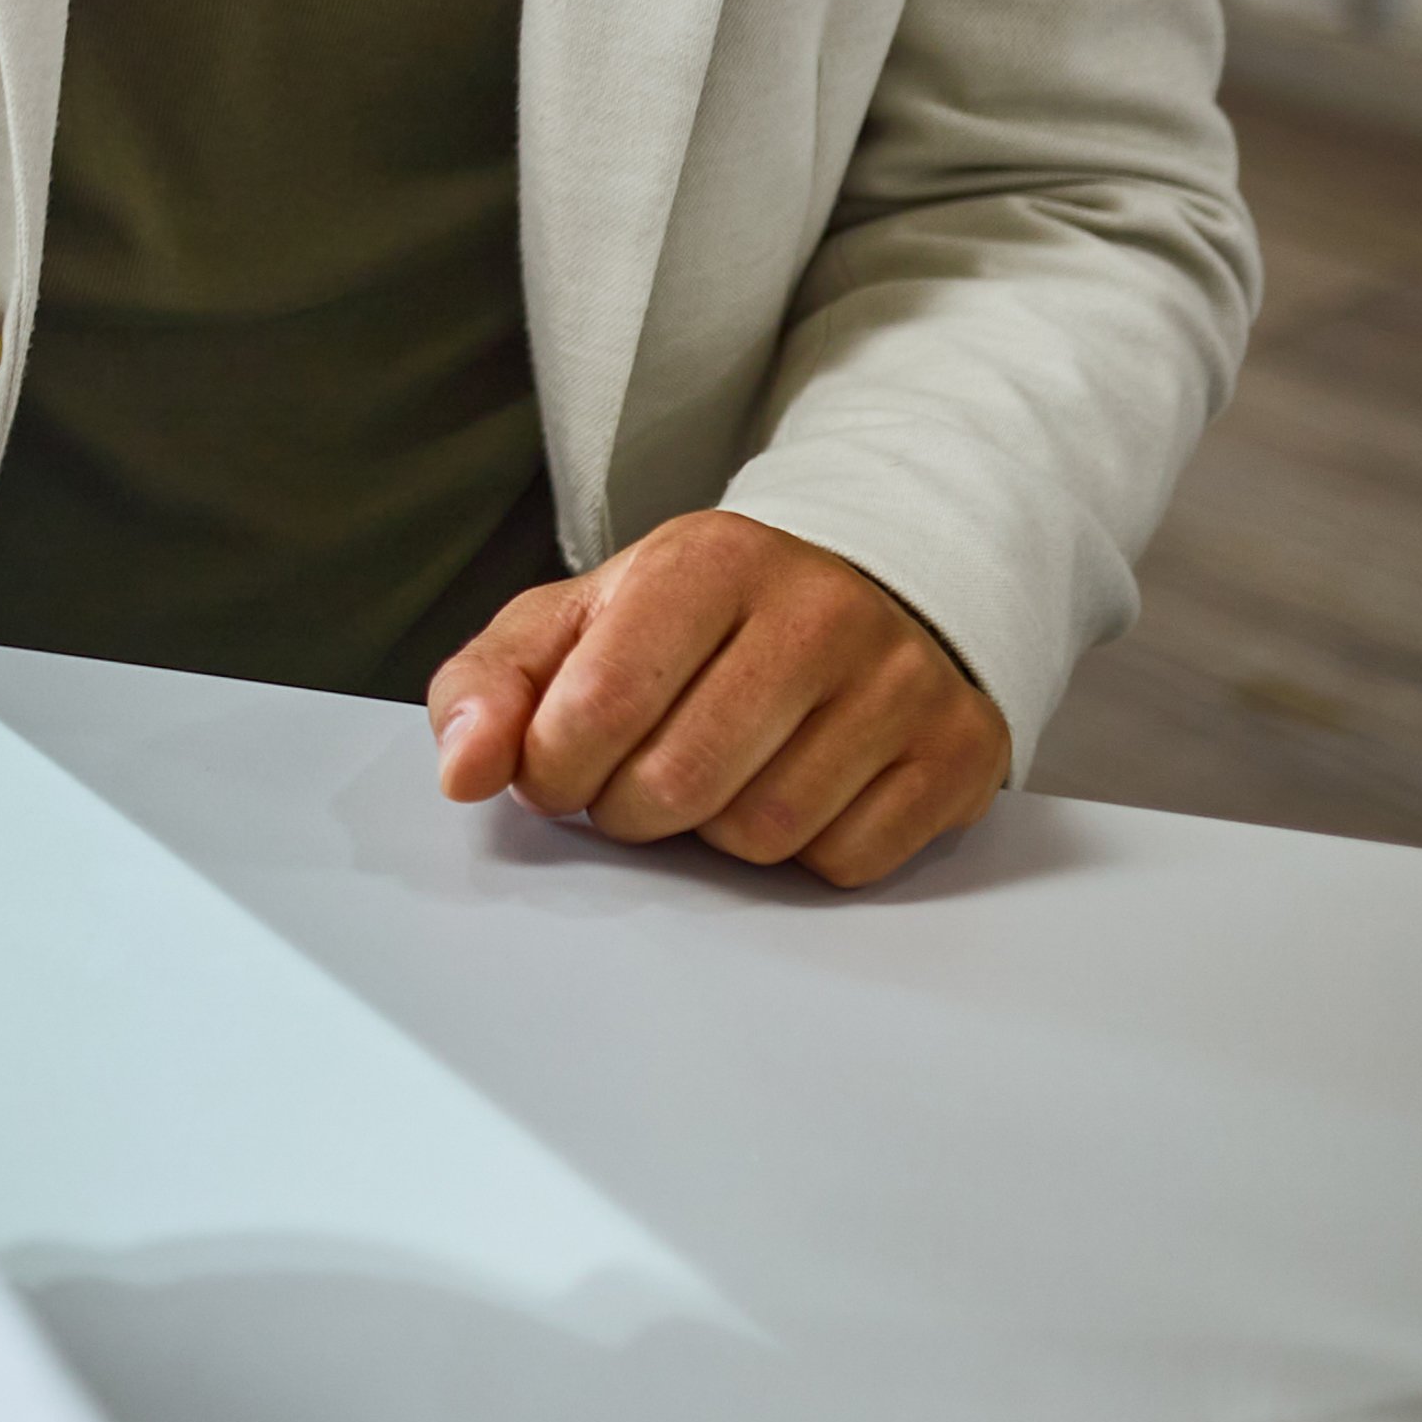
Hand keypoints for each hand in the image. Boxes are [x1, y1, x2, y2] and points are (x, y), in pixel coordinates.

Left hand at [425, 510, 1005, 887]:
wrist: (861, 597)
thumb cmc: (693, 624)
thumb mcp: (576, 623)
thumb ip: (491, 684)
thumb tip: (464, 770)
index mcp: (710, 560)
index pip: (599, 705)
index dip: (555, 768)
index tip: (556, 767)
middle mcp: (820, 609)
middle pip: (679, 784)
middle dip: (630, 807)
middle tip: (635, 779)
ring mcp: (901, 681)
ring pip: (764, 835)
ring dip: (716, 832)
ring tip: (719, 773)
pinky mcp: (958, 751)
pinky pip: (847, 862)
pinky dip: (803, 852)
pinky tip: (799, 789)